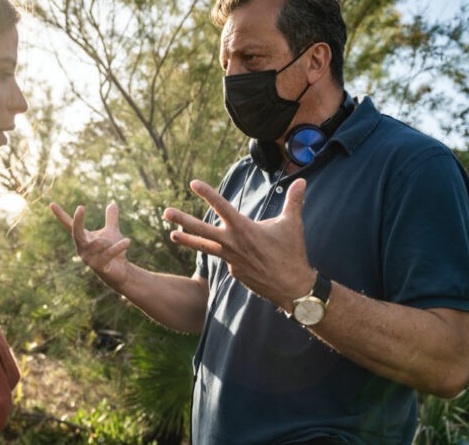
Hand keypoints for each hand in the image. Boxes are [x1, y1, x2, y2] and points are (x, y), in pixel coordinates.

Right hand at [49, 202, 131, 288]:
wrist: (121, 271)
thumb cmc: (113, 251)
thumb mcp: (112, 232)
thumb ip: (111, 219)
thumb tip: (113, 203)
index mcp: (83, 238)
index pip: (69, 225)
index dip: (61, 215)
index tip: (51, 204)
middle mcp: (82, 248)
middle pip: (76, 232)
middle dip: (78, 221)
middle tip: (80, 208)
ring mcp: (88, 259)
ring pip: (100, 242)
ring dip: (112, 241)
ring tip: (116, 246)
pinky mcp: (98, 266)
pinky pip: (109, 252)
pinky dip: (119, 246)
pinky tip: (127, 241)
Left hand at [163, 179, 313, 309]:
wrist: (291, 287)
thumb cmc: (292, 253)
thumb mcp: (293, 224)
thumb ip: (294, 201)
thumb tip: (302, 180)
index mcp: (244, 228)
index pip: (222, 206)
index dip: (207, 194)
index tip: (193, 183)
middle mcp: (232, 243)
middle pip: (201, 230)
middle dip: (182, 219)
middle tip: (165, 211)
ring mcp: (230, 259)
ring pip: (205, 247)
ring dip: (187, 240)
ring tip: (172, 234)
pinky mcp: (233, 271)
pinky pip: (228, 258)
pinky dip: (230, 253)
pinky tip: (247, 257)